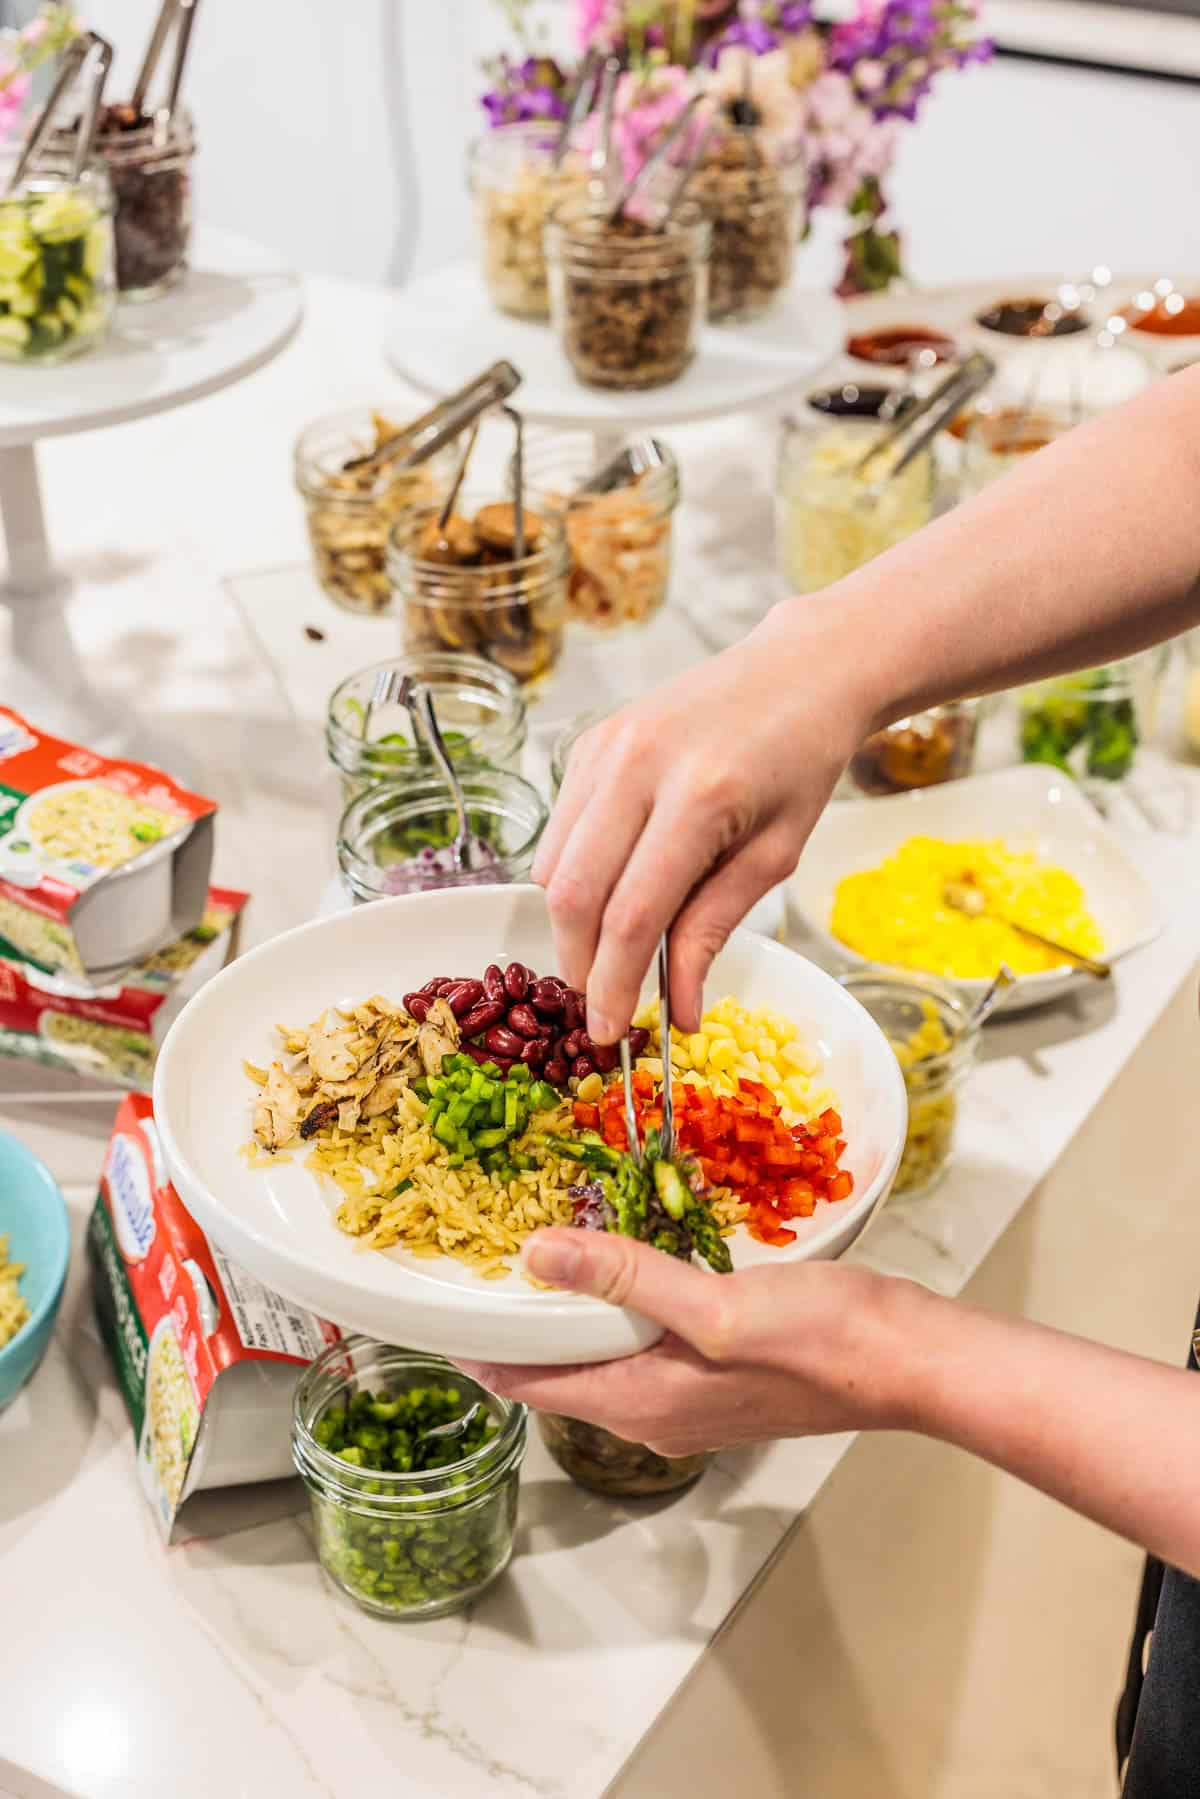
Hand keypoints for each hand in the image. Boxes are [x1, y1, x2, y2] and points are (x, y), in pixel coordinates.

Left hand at [457, 1227, 925, 1458]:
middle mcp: (654, 1410)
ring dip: (567, 1310)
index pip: (527, 1384)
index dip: (475, 1348)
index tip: (432, 1306)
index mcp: (641, 1402)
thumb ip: (626, 1279)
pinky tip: (622, 1261)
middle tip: (476, 1260)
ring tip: (533, 1251)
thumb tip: (537, 1255)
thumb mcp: (716, 1305)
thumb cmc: (823, 1341)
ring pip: (602, 1353)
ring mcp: (689, 1394)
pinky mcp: (720, 1369)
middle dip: (514, 1324)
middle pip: (558, 1370)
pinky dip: (618, 1304)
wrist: (910, 1361)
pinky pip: (644, 1341)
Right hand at [533, 598, 871, 1043]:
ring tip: (610, 952)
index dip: (614, 985)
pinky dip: (571, 877)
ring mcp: (603, 748)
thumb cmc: (800, 763)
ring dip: (571, 925)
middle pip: (572, 896)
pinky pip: (558, 831)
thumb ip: (714, 930)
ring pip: (551, 867)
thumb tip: (678, 1011)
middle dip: (580, 964)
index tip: (610, 1033)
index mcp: (698, 797)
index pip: (632, 916)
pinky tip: (611, 889)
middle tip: (603, 1002)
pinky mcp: (587, 743)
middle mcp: (636, 766)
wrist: (797, 670)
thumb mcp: (774, 857)